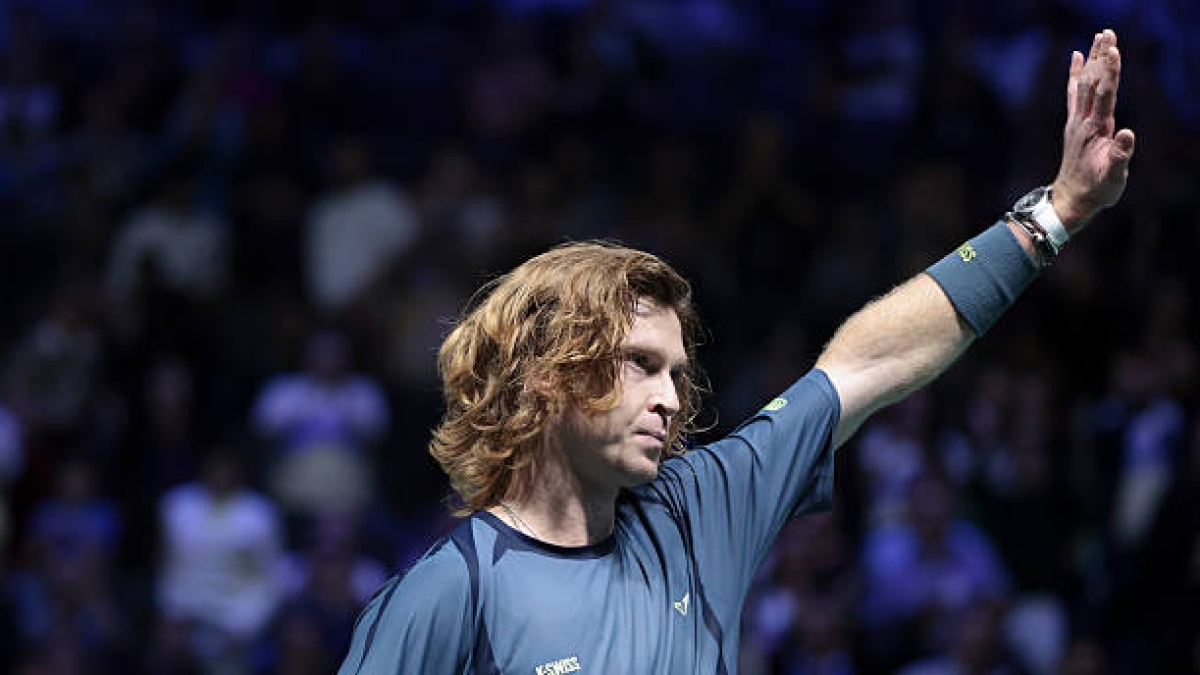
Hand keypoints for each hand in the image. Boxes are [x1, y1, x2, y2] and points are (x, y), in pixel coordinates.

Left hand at [1051, 29, 1136, 231]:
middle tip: (1107, 32)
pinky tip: (1077, 56)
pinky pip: (1074, 93)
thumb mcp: (1114, 178)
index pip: (1104, 95)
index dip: (1109, 72)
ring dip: (1092, 59)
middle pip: (1093, 82)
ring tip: (1099, 35)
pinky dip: (1076, 74)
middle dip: (1100, 57)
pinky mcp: (1075, 123)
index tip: (1113, 50)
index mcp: (1096, 130)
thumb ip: (1121, 156)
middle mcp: (1083, 121)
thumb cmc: (1096, 190)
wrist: (1071, 199)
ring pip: (1085, 83)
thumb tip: (1127, 134)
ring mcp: (1077, 121)